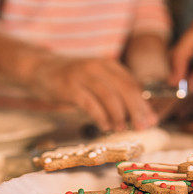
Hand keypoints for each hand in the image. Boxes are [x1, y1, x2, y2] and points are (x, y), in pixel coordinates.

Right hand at [30, 56, 157, 131]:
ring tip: (122, 128)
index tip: (151, 120)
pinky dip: (100, 117)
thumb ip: (116, 93)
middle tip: (143, 126)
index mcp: (109, 65)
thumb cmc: (73, 79)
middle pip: (125, 89)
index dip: (144, 103)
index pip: (132, 84)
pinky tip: (105, 126)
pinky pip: (90, 103)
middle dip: (137, 110)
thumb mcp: (97, 80)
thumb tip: (140, 115)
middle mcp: (98, 67)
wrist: (40, 69)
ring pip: (109, 96)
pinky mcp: (69, 87)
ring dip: (119, 115)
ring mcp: (83, 76)